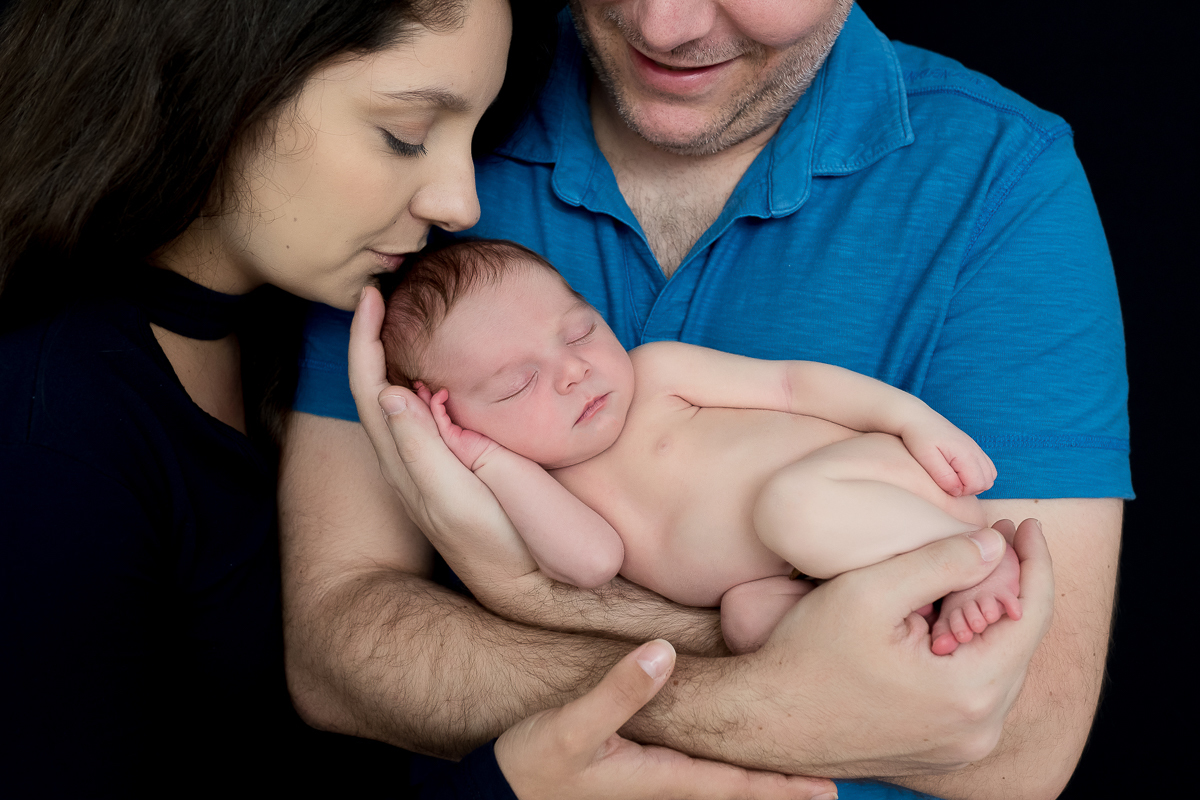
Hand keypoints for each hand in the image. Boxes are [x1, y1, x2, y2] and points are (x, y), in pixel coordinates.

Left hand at [348, 287, 537, 583]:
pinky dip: (417, 378)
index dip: (364, 339)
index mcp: (402, 458)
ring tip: (403, 318)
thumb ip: (421, 447)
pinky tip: (436, 370)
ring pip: (393, 397)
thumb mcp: (453, 497)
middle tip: (385, 293)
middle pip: (374, 385)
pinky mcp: (444, 468)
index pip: (369, 386)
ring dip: (391, 355)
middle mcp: (403, 458)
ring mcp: (422, 464)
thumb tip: (390, 392)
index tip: (371, 295)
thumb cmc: (494, 541)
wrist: (522, 584)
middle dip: (372, 337)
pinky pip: (417, 412)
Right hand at [496, 640, 836, 799]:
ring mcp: (650, 784)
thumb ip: (619, 691)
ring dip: (759, 779)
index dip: (782, 788)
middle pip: (738, 791)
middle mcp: (663, 787)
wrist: (499, 789)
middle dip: (783, 786)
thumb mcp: (570, 724)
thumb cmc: (530, 763)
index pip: (737, 788)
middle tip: (833, 779)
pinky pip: (696, 773)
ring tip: (797, 770)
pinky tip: (735, 756)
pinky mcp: (636, 772)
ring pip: (720, 783)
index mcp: (660, 779)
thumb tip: (665, 654)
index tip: (828, 789)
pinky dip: (728, 770)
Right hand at [653, 520, 1053, 775]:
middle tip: (997, 540)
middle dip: (1011, 588)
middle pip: (1019, 646)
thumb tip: (995, 543)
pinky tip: (945, 623)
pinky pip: (974, 695)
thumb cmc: (807, 655)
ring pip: (998, 671)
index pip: (1030, 617)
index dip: (1034, 563)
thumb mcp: (869, 592)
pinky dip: (970, 654)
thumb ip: (940, 561)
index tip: (1027, 524)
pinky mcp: (940, 753)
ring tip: (969, 576)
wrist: (764, 720)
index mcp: (969, 694)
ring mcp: (959, 749)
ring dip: (990, 622)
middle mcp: (977, 732)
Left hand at [901, 417, 996, 495]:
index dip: (960, 492)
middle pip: (986, 483)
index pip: (977, 485)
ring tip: (952, 478)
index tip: (944, 484)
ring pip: (989, 477)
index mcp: (965, 453)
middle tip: (948, 482)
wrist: (917, 418)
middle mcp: (975, 450)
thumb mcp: (926, 458)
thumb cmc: (918, 438)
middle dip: (969, 489)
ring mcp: (976, 448)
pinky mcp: (973, 448)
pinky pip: (986, 468)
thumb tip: (957, 491)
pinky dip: (976, 475)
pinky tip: (957, 472)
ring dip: (974, 483)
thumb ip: (943, 476)